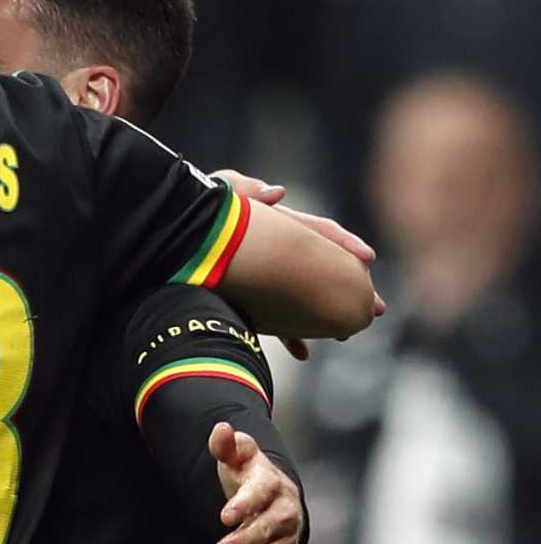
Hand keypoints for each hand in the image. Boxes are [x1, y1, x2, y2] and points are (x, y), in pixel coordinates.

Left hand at [210, 172, 385, 357]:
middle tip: (377, 309)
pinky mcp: (242, 298)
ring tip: (347, 335)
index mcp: (273, 223)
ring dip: (324, 316)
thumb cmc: (194, 209)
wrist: (167, 235)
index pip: (316, 231)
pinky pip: (271, 317)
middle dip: (347, 289)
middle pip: (317, 270)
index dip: (342, 244)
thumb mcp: (219, 193)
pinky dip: (287, 333)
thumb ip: (244, 189)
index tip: (367, 258)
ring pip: (299, 298)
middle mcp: (272, 251)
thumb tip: (277, 192)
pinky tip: (302, 353)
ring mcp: (259, 277)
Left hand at [210, 422, 302, 543]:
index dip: (244, 504)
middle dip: (247, 539)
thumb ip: (227, 445)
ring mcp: (287, 538)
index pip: (260, 493)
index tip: (224, 515)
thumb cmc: (249, 474)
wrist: (272, 495)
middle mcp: (285, 512)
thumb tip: (221, 428)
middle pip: (271, 527)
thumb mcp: (237, 456)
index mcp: (271, 485)